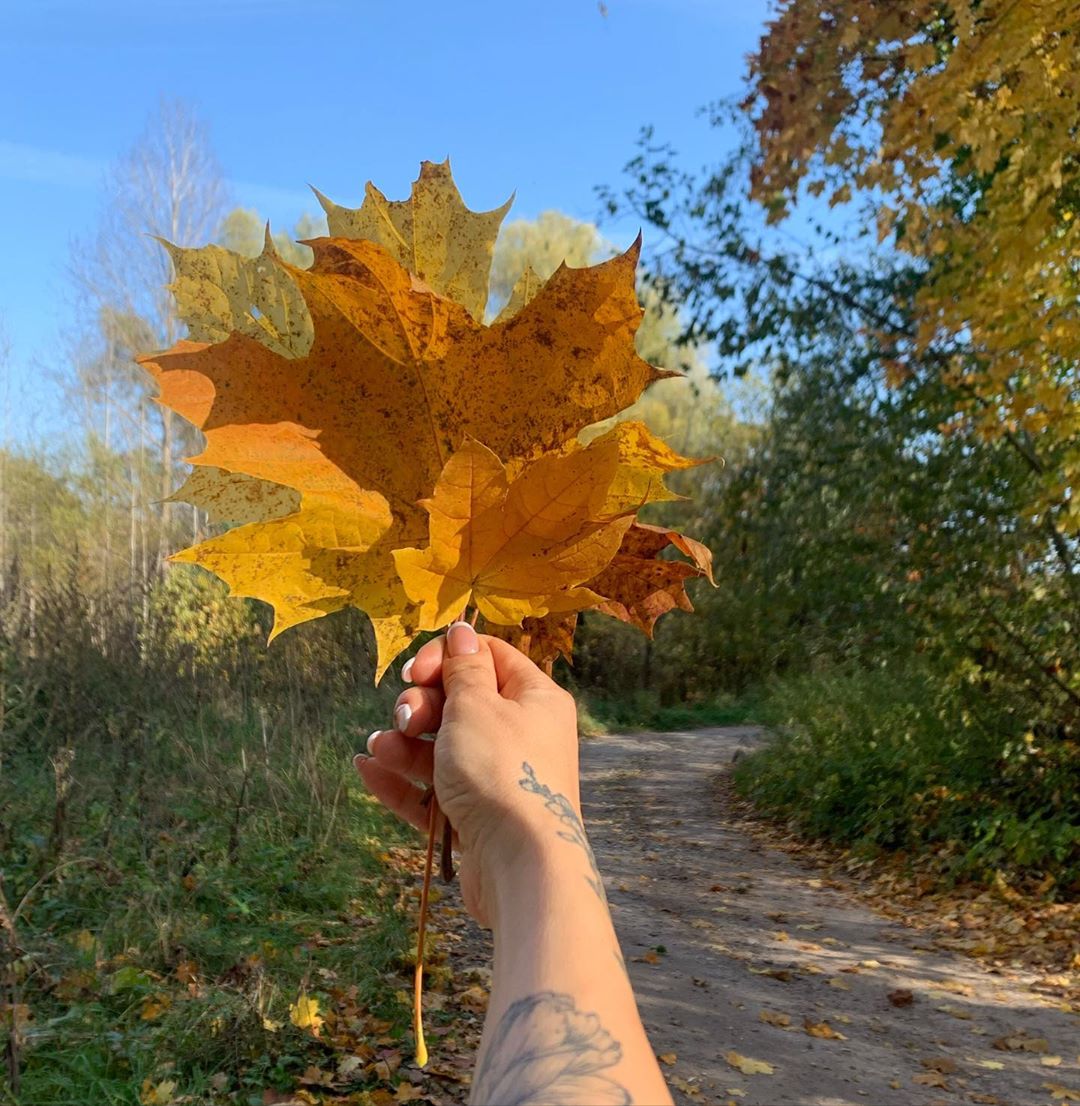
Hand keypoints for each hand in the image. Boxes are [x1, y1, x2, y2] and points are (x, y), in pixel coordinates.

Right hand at [354, 622, 580, 926]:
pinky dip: (401, 778)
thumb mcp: (477, 707)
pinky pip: (432, 789)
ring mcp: (497, 778)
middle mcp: (520, 735)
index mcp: (534, 699)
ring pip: (441, 748)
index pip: (487, 657)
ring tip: (379, 747)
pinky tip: (367, 767)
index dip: (445, 658)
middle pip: (459, 702)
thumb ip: (464, 669)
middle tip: (407, 717)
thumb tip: (462, 630)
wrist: (522, 867)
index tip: (414, 671)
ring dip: (404, 743)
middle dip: (421, 705)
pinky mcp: (475, 817)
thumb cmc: (504, 774)